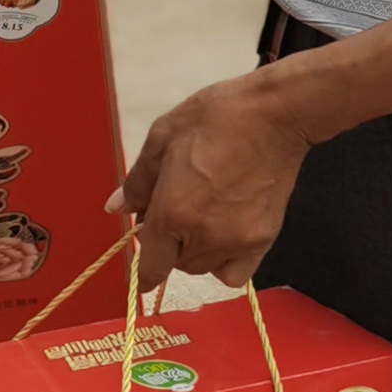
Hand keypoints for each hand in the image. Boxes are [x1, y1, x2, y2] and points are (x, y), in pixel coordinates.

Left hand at [121, 74, 309, 290]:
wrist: (275, 116)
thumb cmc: (215, 117)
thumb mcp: (164, 137)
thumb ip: (138, 180)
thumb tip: (116, 208)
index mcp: (171, 212)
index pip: (151, 265)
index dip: (142, 275)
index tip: (143, 276)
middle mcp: (202, 236)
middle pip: (176, 264)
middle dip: (171, 244)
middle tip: (179, 211)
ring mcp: (236, 242)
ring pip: (204, 267)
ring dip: (196, 251)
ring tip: (205, 216)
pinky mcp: (263, 240)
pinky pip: (235, 273)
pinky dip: (226, 262)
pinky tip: (227, 236)